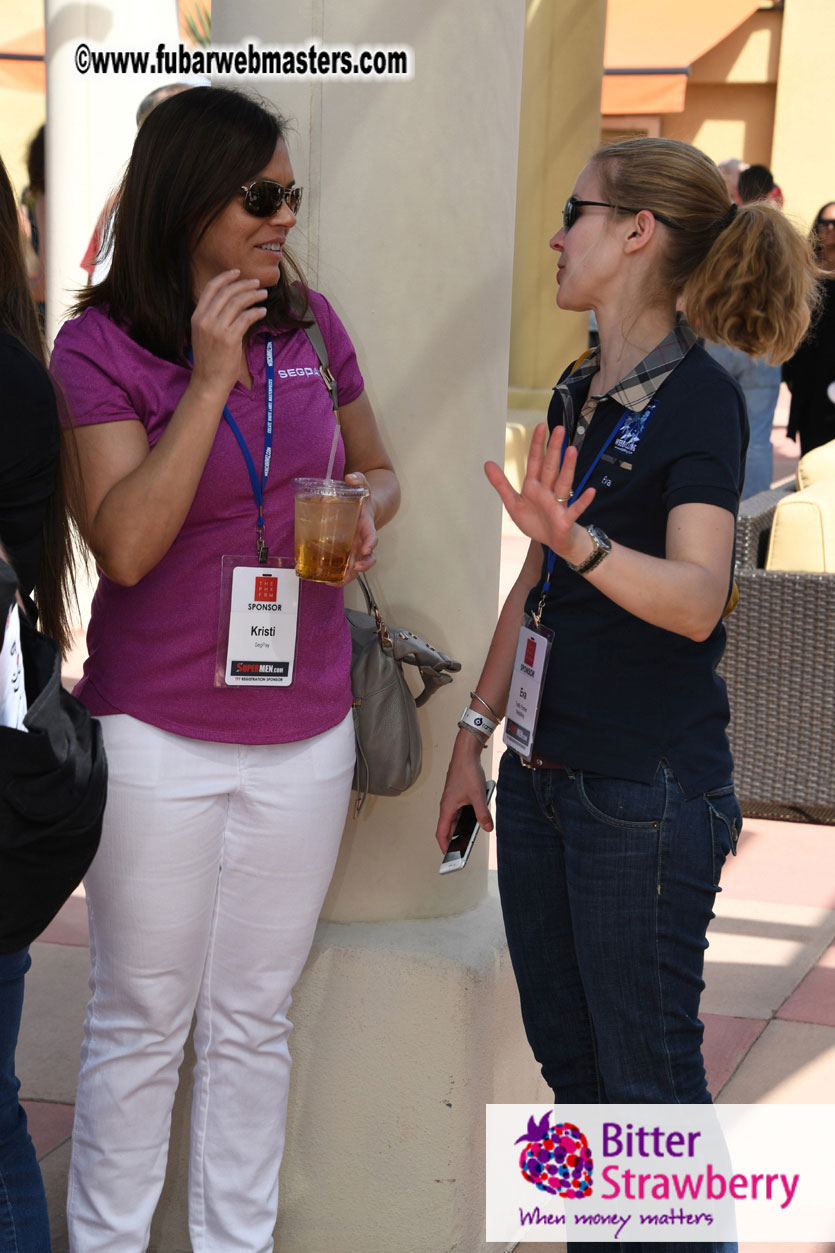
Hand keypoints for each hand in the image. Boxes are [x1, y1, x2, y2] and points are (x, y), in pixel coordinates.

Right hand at [189, 269, 267, 399]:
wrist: (208, 382)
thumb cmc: (209, 360)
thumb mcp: (204, 334)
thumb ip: (213, 318)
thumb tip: (233, 302)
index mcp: (196, 316)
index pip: (210, 288)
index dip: (225, 277)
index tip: (237, 272)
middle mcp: (204, 320)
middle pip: (227, 292)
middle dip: (244, 284)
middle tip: (257, 283)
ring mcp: (217, 329)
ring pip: (238, 302)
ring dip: (253, 296)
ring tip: (263, 295)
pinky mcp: (230, 339)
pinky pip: (246, 318)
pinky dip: (256, 312)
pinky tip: (262, 312)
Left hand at [341, 473, 377, 584]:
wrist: (362, 508)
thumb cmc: (361, 500)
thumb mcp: (362, 487)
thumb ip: (358, 480)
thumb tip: (350, 477)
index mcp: (368, 527)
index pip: (373, 537)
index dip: (371, 543)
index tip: (367, 548)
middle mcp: (364, 542)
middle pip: (368, 559)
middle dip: (363, 565)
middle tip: (354, 567)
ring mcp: (356, 551)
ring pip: (356, 568)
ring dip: (348, 576)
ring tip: (335, 581)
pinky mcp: (347, 555)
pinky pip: (344, 569)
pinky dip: (338, 577)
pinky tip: (327, 581)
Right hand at [435, 734, 492, 851]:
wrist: (465, 753)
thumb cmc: (467, 771)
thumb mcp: (478, 795)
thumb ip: (482, 813)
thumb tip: (488, 828)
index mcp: (447, 807)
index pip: (441, 832)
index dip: (444, 846)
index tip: (448, 856)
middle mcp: (447, 805)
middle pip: (447, 828)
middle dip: (453, 841)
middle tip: (460, 852)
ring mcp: (452, 800)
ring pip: (454, 819)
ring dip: (459, 829)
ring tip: (467, 839)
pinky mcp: (458, 795)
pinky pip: (459, 811)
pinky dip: (465, 819)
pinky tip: (475, 819)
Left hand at [484, 424, 595, 560]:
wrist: (552, 541)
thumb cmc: (535, 520)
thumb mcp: (513, 503)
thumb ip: (501, 484)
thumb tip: (487, 463)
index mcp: (533, 486)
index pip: (535, 461)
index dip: (537, 445)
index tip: (541, 426)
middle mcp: (547, 491)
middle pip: (551, 467)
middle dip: (554, 449)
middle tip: (560, 429)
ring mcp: (558, 503)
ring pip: (563, 482)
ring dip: (568, 467)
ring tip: (572, 450)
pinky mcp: (565, 519)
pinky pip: (575, 509)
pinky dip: (582, 501)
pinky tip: (591, 491)